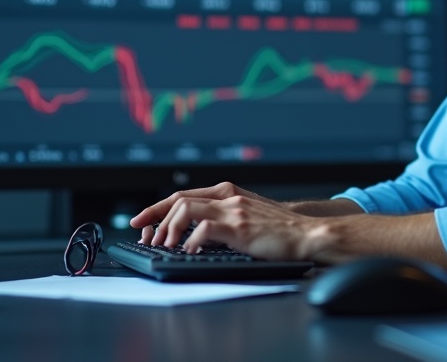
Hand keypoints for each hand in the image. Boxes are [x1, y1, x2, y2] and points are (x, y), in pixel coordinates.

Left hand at [129, 182, 314, 259]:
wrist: (307, 234)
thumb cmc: (278, 232)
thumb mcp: (246, 217)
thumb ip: (223, 218)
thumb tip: (194, 233)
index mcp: (228, 193)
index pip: (182, 195)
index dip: (157, 207)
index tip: (140, 220)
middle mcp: (228, 197)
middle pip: (179, 200)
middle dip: (156, 218)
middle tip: (146, 236)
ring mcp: (235, 211)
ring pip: (187, 209)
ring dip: (170, 230)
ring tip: (166, 246)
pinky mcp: (241, 228)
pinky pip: (205, 229)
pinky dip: (191, 241)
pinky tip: (189, 252)